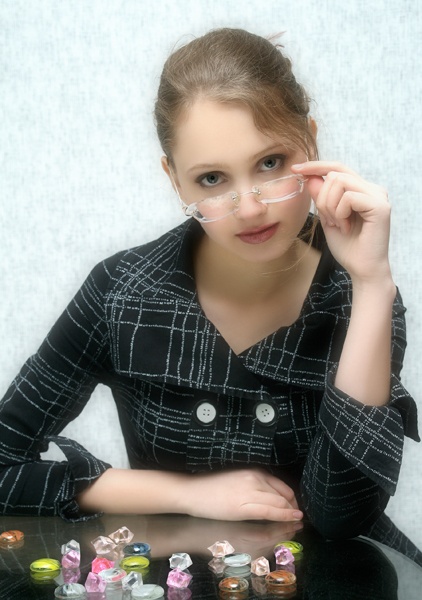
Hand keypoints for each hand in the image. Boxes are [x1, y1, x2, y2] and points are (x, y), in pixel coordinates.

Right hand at [178, 467, 302, 521]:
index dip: (292, 500)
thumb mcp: (238, 480)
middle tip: (298, 519)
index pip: (282, 486)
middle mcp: (255, 478)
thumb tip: (272, 498)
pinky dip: (284, 516)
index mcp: (254, 471)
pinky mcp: (244, 505)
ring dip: (291, 514)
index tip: (295, 509)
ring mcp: (250, 491)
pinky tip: (292, 520)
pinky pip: (270, 512)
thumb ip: (255, 485)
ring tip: (297, 523)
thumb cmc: (211, 488)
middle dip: (293, 508)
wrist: (191, 491)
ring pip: (279, 503)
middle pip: (283, 495)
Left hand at [292, 161, 391, 283]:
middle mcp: (372, 189)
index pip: (337, 168)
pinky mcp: (380, 206)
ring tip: (339, 225)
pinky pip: (348, 197)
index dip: (316, 166)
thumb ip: (321, 197)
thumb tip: (310, 176)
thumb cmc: (348, 247)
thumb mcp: (327, 218)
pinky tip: (347, 228)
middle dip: (322, 199)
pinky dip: (340, 214)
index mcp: (361, 190)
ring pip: (339, 182)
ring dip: (331, 207)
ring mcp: (378, 196)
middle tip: (330, 221)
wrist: (362, 269)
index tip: (296, 168)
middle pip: (334, 174)